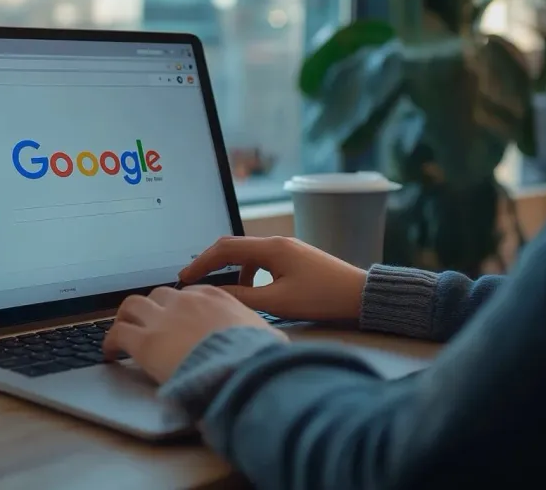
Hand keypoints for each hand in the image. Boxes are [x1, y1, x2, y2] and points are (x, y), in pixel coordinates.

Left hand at [102, 285, 283, 383]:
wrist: (243, 372)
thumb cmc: (259, 359)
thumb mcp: (267, 337)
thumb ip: (258, 333)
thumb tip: (270, 343)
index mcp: (216, 297)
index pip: (189, 293)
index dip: (180, 306)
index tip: (177, 318)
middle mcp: (186, 301)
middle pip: (159, 295)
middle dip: (152, 308)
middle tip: (148, 324)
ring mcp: (163, 318)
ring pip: (132, 305)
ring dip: (126, 318)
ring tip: (122, 332)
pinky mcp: (145, 341)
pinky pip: (117, 333)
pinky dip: (109, 341)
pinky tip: (109, 353)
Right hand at [180, 236, 366, 321]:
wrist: (361, 295)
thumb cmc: (322, 298)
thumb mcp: (278, 302)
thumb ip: (244, 297)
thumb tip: (215, 294)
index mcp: (271, 248)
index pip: (224, 249)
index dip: (201, 262)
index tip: (184, 278)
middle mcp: (277, 242)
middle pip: (233, 246)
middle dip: (210, 262)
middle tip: (192, 280)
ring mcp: (287, 248)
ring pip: (247, 254)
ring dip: (230, 269)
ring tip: (219, 289)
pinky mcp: (295, 258)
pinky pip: (262, 260)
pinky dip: (248, 273)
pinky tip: (250, 291)